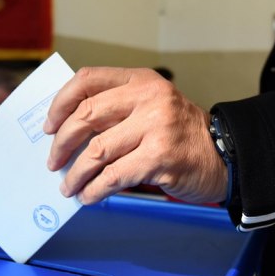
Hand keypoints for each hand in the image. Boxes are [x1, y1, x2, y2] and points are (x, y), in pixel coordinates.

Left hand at [44, 67, 227, 204]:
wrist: (225, 155)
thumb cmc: (179, 134)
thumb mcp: (150, 106)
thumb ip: (115, 110)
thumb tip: (66, 134)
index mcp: (140, 80)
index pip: (87, 80)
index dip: (61, 103)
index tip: (49, 126)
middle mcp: (149, 98)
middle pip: (86, 116)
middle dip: (61, 143)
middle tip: (53, 161)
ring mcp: (156, 126)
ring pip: (96, 151)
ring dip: (75, 174)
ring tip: (68, 186)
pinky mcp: (160, 157)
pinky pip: (113, 176)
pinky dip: (94, 189)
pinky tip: (88, 196)